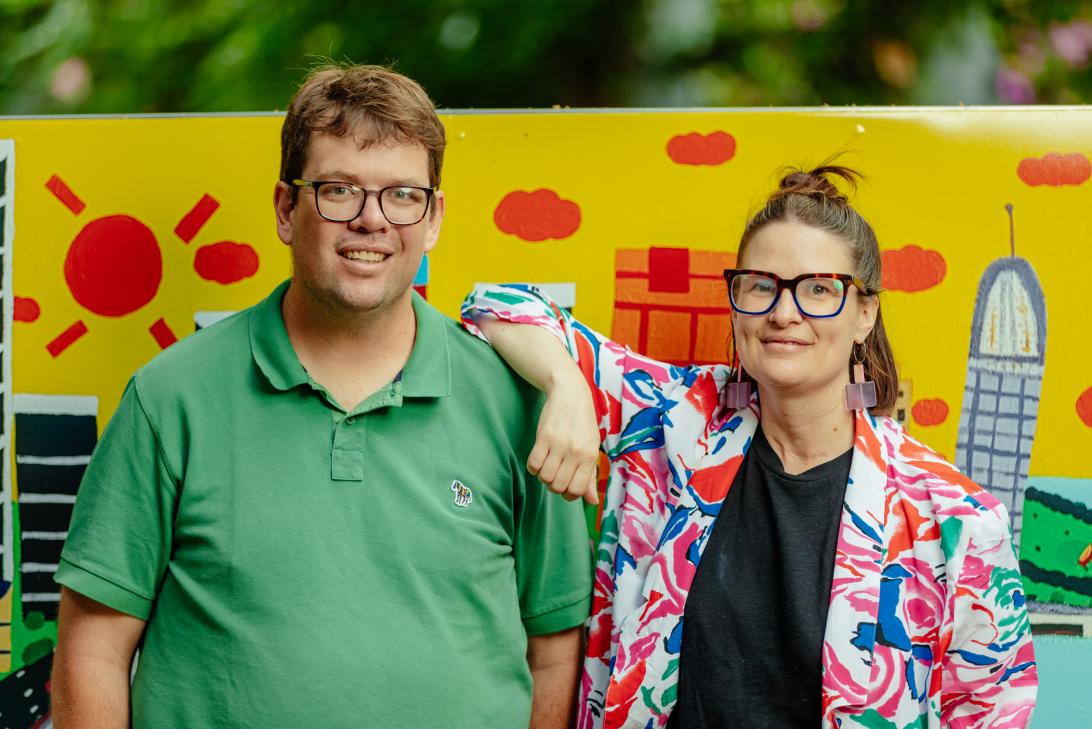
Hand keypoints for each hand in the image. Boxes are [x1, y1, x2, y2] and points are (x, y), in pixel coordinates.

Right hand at [528, 374, 600, 504]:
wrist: (570, 393)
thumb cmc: (582, 423)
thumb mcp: (591, 447)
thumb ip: (590, 476)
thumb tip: (592, 502)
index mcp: (590, 456)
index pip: (578, 490)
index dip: (569, 494)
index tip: (565, 486)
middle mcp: (576, 452)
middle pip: (558, 486)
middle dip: (553, 486)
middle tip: (555, 474)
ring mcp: (559, 444)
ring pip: (545, 477)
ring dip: (543, 476)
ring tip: (547, 465)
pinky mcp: (544, 436)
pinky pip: (533, 464)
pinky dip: (533, 467)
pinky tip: (538, 458)